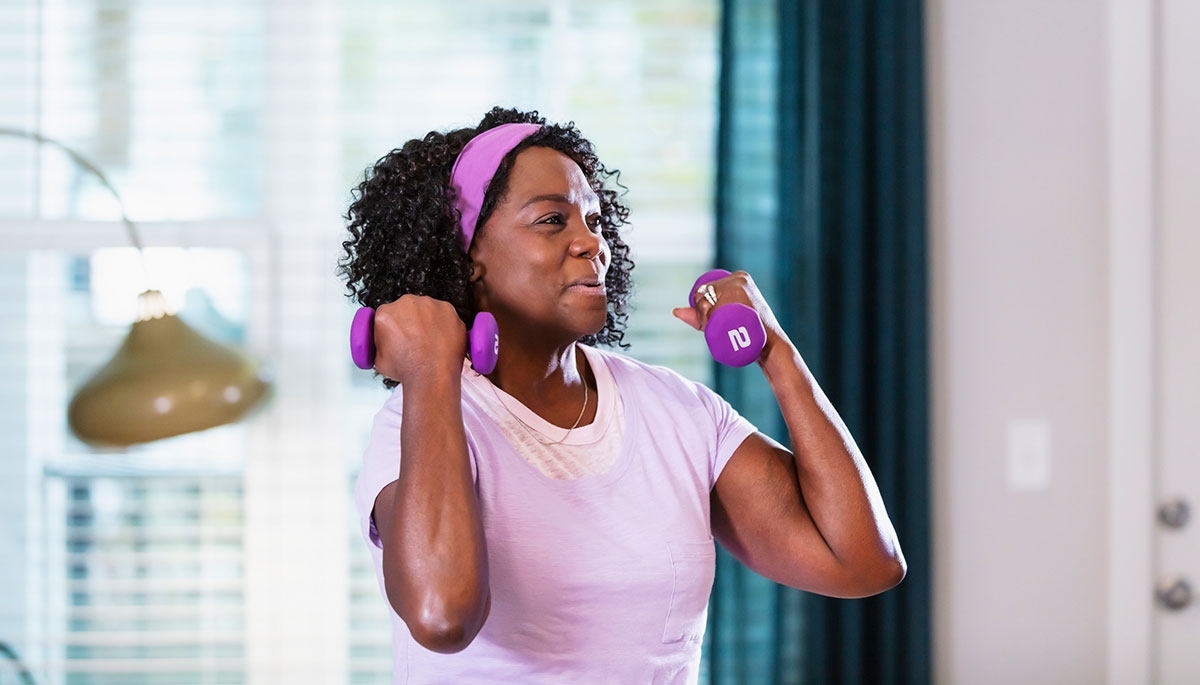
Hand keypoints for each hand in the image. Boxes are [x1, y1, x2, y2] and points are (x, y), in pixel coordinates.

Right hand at [373, 295, 466, 384]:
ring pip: (427, 310)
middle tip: (415, 340)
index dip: (394, 326)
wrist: (431, 377)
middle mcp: (407, 304)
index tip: (400, 334)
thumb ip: (380, 343)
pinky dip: (445, 324)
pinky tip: (441, 339)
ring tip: (429, 342)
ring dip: (428, 321)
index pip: (387, 314)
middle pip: (407, 308)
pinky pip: (445, 314)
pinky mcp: (447, 309)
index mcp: (386, 314)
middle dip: (411, 321)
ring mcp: (429, 305)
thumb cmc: (409, 370)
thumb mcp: (378, 359)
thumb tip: (385, 341)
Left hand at [671, 270, 788, 362]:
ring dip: (703, 315)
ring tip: (713, 326)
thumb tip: (674, 311)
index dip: (700, 305)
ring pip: (708, 298)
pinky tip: (709, 321)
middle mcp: (740, 278)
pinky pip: (715, 305)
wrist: (769, 345)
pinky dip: (706, 316)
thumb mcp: (722, 320)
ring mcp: (743, 286)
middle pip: (705, 292)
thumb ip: (699, 315)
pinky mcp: (743, 299)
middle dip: (700, 312)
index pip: (707, 288)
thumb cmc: (746, 332)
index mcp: (739, 276)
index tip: (707, 320)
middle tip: (710, 326)